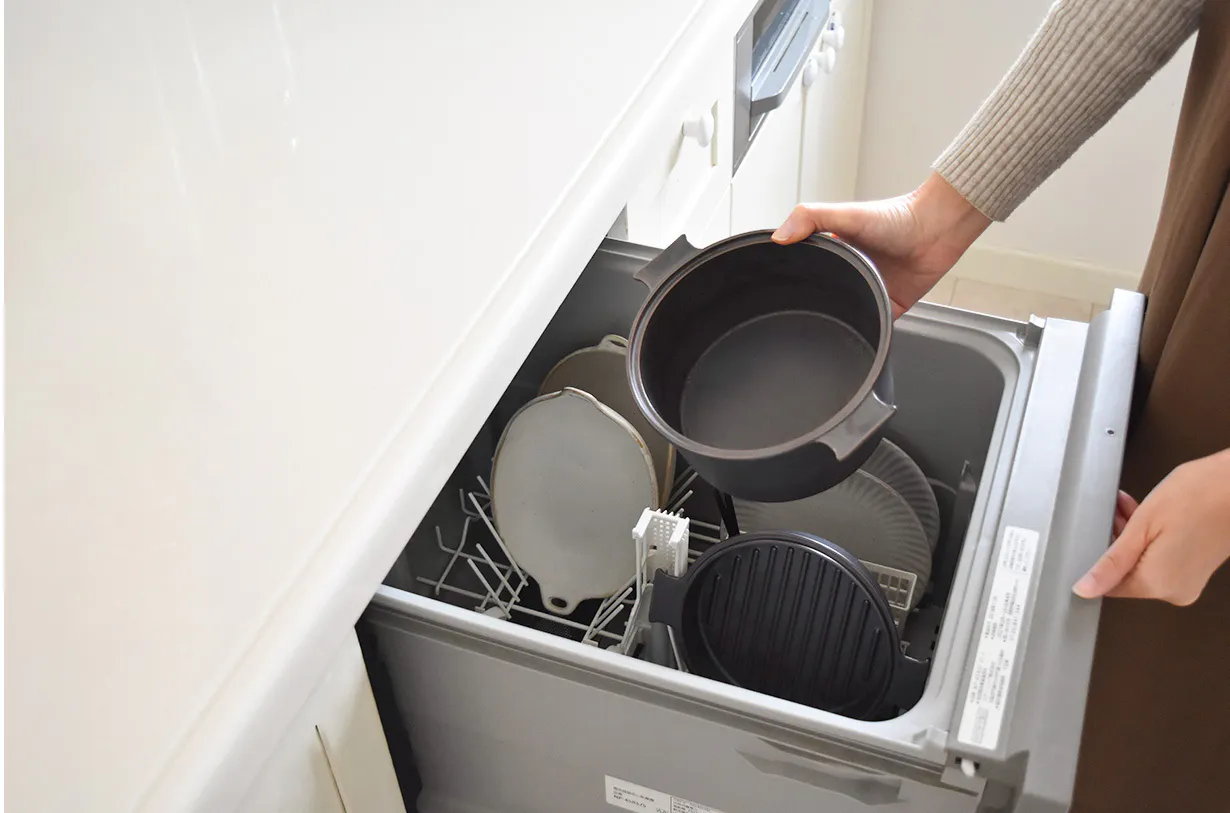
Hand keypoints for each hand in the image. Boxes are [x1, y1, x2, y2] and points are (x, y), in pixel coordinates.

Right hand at [771, 172, 990, 316]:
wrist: (937, 230)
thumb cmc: (898, 217)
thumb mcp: (845, 213)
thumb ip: (809, 218)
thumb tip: (779, 236)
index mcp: (836, 251)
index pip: (806, 268)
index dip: (793, 279)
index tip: (778, 290)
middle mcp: (852, 272)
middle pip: (824, 296)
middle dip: (815, 305)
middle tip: (801, 315)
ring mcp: (871, 290)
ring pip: (848, 314)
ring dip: (841, 320)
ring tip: (828, 327)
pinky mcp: (889, 305)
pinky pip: (875, 325)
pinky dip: (868, 330)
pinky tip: (859, 332)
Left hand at [1074, 449, 1229, 605]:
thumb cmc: (1198, 496)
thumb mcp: (1142, 526)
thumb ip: (1111, 561)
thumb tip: (1086, 588)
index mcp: (1158, 584)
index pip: (1109, 586)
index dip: (1098, 557)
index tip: (1097, 534)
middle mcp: (1175, 590)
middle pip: (1126, 572)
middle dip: (1116, 541)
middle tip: (1116, 511)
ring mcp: (1189, 580)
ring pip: (1142, 562)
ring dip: (1132, 536)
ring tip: (1132, 507)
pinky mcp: (1195, 569)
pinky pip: (1161, 558)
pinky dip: (1150, 539)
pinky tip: (1148, 515)